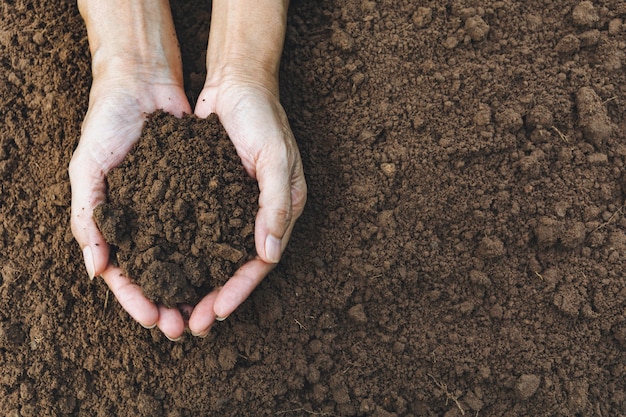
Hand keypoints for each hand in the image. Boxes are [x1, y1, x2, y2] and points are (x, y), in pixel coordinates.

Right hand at [69, 72, 191, 339]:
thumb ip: (87, 215)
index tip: (153, 320)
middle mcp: (145, 220)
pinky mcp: (197, 192)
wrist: (143, 84)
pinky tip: (224, 269)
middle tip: (184, 327)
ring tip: (207, 309)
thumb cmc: (107, 123)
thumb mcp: (87, 166)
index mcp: (114, 221)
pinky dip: (211, 250)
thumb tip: (95, 269)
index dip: (136, 300)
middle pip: (157, 274)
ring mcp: (171, 208)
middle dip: (169, 303)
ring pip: (184, 258)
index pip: (123, 273)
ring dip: (193, 286)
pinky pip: (205, 227)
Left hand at [188, 79, 306, 336]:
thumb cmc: (262, 117)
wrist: (236, 82)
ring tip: (176, 307)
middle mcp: (259, 214)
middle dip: (216, 297)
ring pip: (216, 255)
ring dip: (199, 283)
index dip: (240, 289)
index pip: (261, 261)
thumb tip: (270, 255)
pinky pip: (200, 231)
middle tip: (192, 325)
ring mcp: (234, 206)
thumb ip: (277, 204)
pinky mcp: (212, 195)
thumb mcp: (275, 158)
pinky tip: (166, 268)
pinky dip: (187, 253)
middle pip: (237, 267)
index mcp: (281, 210)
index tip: (217, 312)